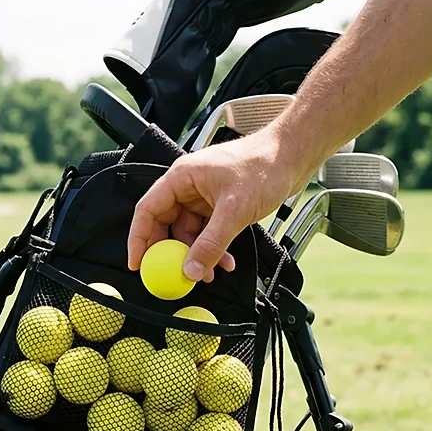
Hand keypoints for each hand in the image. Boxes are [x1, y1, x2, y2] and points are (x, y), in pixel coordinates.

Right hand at [127, 129, 301, 281]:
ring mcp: (204, 197)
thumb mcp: (234, 210)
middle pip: (167, 225)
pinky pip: (208, 233)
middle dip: (172, 254)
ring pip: (190, 234)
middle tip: (173, 275)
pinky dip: (215, 250)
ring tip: (211, 274)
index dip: (139, 239)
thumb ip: (210, 244)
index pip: (147, 210)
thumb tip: (191, 270)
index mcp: (181, 178)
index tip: (138, 264)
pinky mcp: (220, 206)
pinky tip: (226, 262)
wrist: (294, 155)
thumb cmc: (264, 165)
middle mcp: (188, 187)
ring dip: (199, 255)